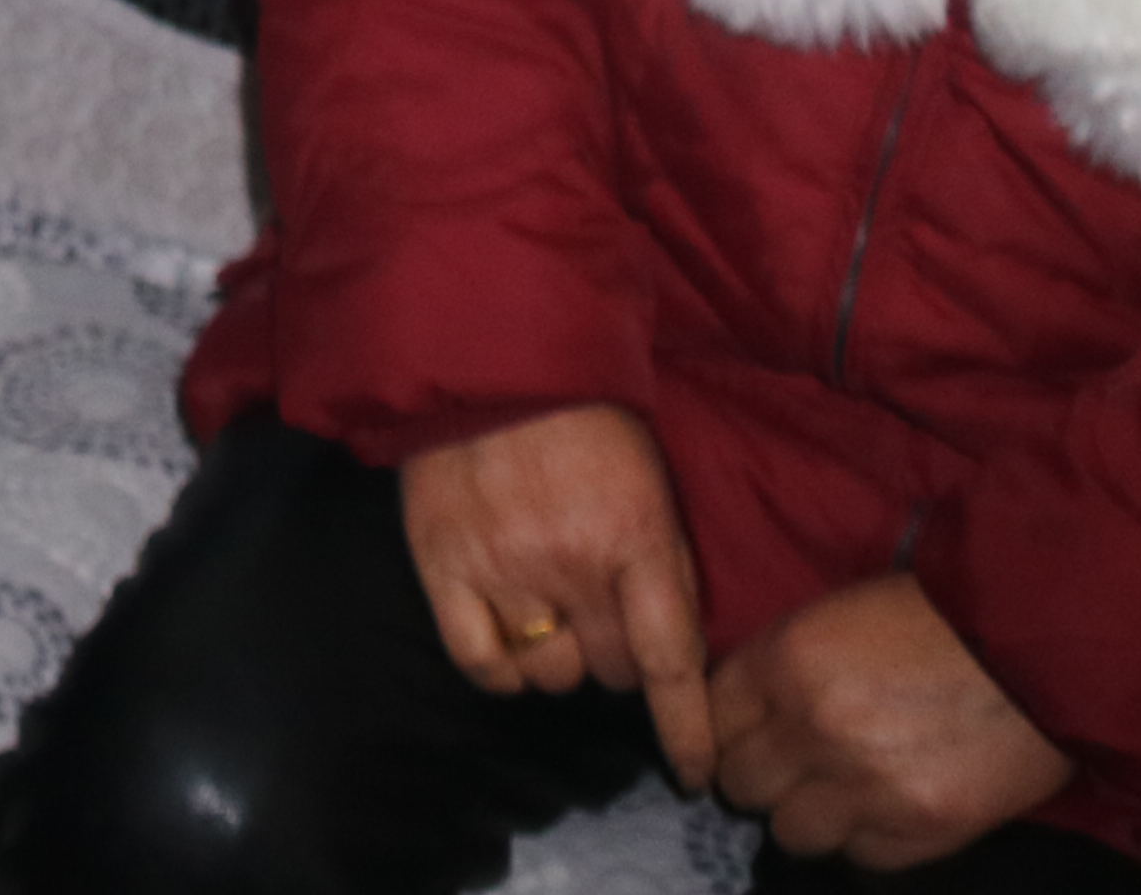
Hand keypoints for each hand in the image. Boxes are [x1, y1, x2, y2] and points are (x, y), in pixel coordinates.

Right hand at [402, 403, 716, 791]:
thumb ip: (664, 571)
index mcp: (633, 541)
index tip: (697, 774)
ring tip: (550, 611)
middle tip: (601, 611)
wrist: (489, 365)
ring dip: (560, 657)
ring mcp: (501, 569)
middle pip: (610, 671)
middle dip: (617, 653)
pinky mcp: (443, 567)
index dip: (687, 730)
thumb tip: (674, 655)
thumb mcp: (652, 491)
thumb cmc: (586, 428)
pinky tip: (510, 639)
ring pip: (549, 674)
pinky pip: (481, 664)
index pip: (668, 662)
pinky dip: (503, 669)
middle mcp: (569, 565)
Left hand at [704, 574, 1072, 866]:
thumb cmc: (935, 619)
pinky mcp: (922, 829)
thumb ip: (780, 666)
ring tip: (843, 794)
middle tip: (795, 768)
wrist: (1040, 647)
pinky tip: (890, 809)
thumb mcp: (834, 617)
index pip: (711, 721)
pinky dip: (869, 839)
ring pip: (791, 833)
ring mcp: (867, 786)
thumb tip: (742, 711)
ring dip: (811, 816)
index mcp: (784, 663)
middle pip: (741, 785)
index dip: (729, 731)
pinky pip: (861, 858)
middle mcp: (813, 729)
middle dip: (763, 777)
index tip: (748, 737)